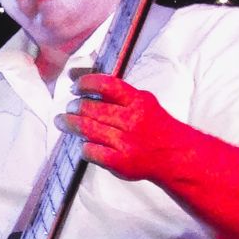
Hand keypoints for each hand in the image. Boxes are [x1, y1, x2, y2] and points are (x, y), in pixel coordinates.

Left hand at [57, 73, 196, 184]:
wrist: (176, 155)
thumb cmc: (155, 127)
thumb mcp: (142, 102)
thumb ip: (114, 92)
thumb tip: (78, 76)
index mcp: (138, 101)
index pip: (106, 85)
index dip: (85, 83)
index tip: (75, 87)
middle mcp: (131, 120)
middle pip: (91, 108)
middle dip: (74, 107)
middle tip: (69, 108)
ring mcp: (125, 142)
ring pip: (86, 129)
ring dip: (69, 124)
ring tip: (62, 121)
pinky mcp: (119, 162)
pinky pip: (90, 151)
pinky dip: (84, 146)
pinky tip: (84, 144)